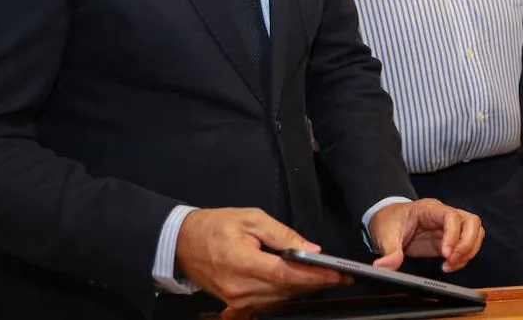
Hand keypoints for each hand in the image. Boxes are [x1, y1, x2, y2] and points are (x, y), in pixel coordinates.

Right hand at [174, 207, 348, 308]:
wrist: (182, 242)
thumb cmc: (214, 226)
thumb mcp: (251, 219)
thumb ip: (282, 235)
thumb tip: (310, 249)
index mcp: (243, 263)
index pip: (286, 274)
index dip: (314, 276)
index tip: (337, 273)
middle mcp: (240, 287)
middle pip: (286, 290)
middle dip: (316, 283)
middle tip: (340, 275)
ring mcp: (236, 299)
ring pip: (279, 298)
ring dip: (303, 289)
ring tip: (324, 278)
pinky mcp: (235, 303)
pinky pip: (267, 301)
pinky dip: (286, 292)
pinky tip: (299, 283)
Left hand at [368, 198, 483, 272]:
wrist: (387, 220)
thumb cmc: (389, 221)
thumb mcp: (385, 235)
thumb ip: (389, 251)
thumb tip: (385, 267)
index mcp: (430, 209)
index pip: (452, 216)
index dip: (453, 235)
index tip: (445, 254)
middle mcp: (444, 215)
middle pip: (471, 222)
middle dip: (467, 244)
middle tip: (452, 260)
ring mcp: (448, 227)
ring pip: (474, 231)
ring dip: (469, 250)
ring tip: (451, 265)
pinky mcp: (448, 239)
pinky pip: (467, 245)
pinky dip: (463, 257)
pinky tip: (449, 266)